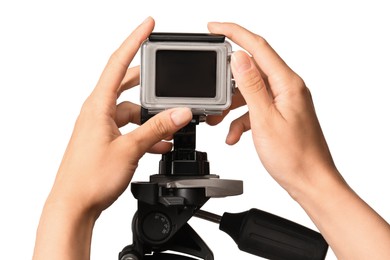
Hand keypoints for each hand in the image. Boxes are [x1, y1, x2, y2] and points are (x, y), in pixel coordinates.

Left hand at [33, 17, 191, 259]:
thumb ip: (157, 128)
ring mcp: (101, 127)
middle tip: (168, 78)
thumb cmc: (89, 178)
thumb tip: (180, 112)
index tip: (148, 25)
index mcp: (98, 105)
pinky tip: (160, 144)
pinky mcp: (105, 141)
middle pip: (127, 85)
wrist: (73, 206)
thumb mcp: (130, 149)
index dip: (134, 41)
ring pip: (132, 111)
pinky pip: (129, 129)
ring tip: (172, 127)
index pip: (117, 63)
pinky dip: (145, 133)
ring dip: (151, 117)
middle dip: (150, 83)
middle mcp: (97, 112)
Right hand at [207, 22, 338, 196]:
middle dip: (226, 80)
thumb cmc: (295, 157)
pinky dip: (241, 119)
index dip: (234, 33)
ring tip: (217, 119)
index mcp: (288, 84)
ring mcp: (284, 102)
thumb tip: (239, 58)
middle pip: (252, 69)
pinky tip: (233, 135)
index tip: (214, 28)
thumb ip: (251, 86)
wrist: (311, 183)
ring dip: (231, 104)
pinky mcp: (280, 114)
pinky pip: (255, 108)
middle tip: (210, 88)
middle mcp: (288, 88)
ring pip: (250, 91)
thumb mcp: (265, 119)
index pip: (258, 46)